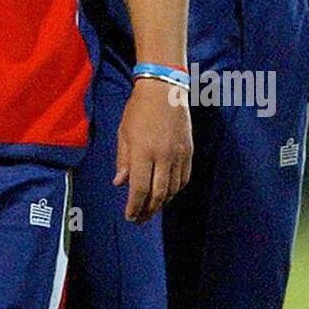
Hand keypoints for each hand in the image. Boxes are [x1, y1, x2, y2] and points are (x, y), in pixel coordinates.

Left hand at [114, 78, 192, 223]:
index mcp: (143, 152)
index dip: (135, 207)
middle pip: (158, 194)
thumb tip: (120, 183)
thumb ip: (122, 160)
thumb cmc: (138, 109)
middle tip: (139, 219)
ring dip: (162, 203)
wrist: (164, 90)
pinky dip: (175, 190)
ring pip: (173, 189)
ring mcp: (179, 155)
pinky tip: (166, 194)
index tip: (130, 217)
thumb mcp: (123, 133)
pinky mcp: (189, 152)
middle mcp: (163, 156)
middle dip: (148, 210)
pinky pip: (184, 179)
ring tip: (151, 209)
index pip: (140, 189)